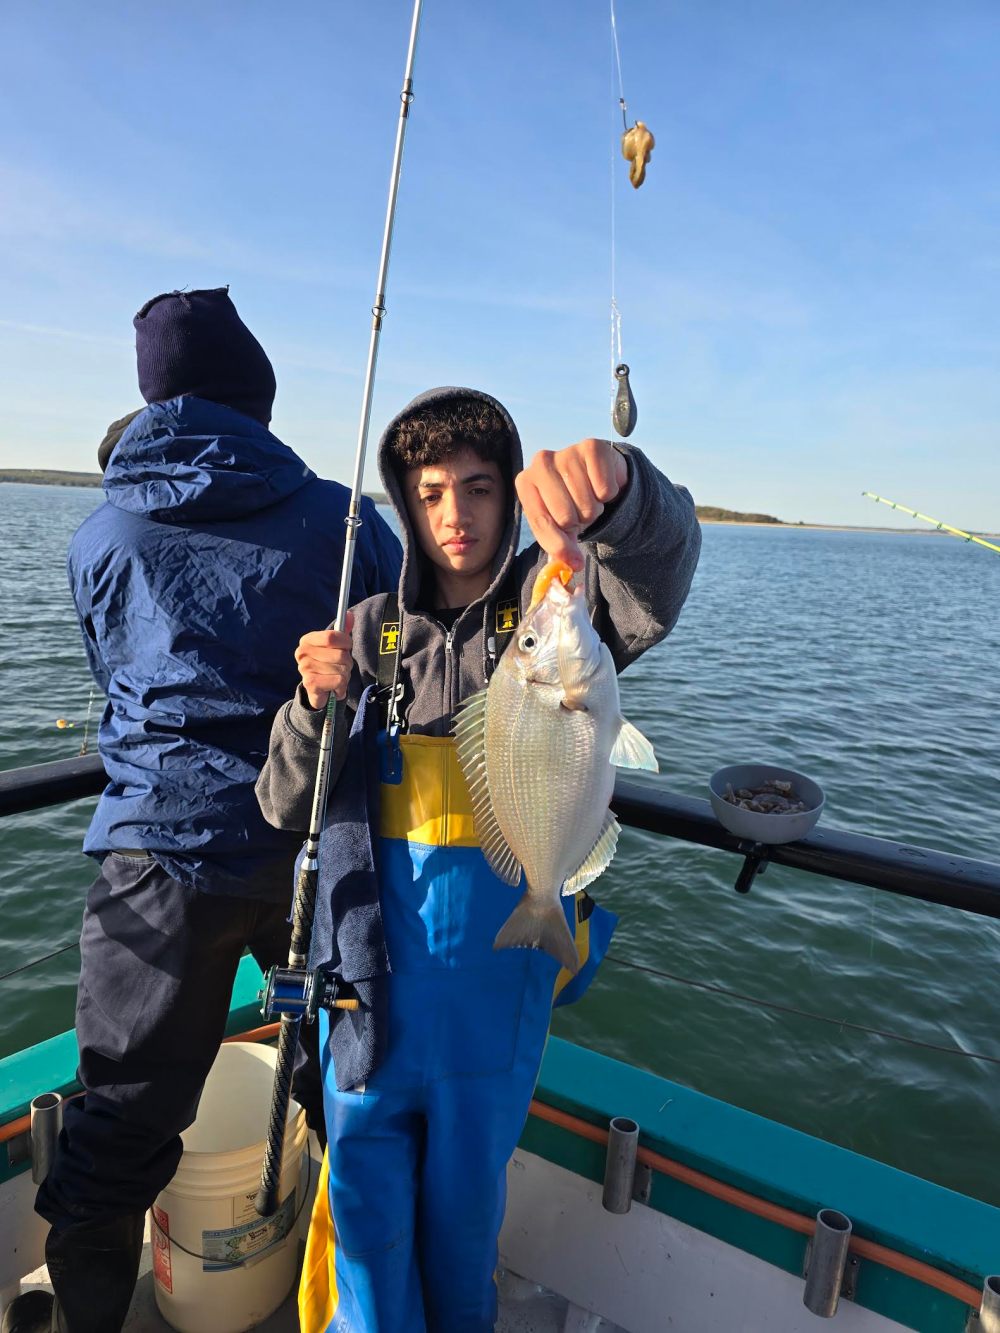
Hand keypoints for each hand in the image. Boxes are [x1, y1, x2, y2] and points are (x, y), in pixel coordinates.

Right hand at [294, 611, 354, 709]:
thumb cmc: (328, 664)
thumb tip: (350, 614)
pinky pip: (338, 681)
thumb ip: (343, 631)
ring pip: (341, 669)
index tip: (346, 648)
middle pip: (340, 654)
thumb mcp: (335, 647)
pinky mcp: (310, 683)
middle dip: (347, 663)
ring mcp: (304, 668)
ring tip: (336, 677)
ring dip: (345, 675)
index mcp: (307, 640)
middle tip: (340, 667)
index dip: (345, 643)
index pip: (332, 636)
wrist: (317, 690)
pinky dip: (341, 686)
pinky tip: (334, 687)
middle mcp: (302, 652)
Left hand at [515, 439, 628, 568]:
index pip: (542, 523)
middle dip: (578, 521)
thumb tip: (574, 564)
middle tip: (578, 510)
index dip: (560, 544)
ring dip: (594, 508)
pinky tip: (600, 483)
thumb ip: (560, 549)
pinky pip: (606, 490)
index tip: (571, 555)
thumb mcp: (558, 528)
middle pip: (566, 517)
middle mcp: (540, 463)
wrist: (595, 476)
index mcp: (525, 484)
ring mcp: (566, 452)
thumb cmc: (569, 503)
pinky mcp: (592, 447)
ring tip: (589, 496)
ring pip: (588, 505)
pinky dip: (609, 494)